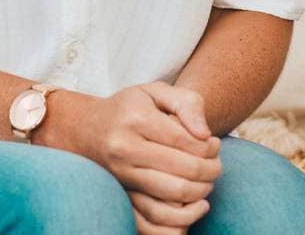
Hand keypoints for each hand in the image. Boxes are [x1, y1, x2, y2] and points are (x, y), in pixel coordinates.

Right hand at [126, 85, 216, 234]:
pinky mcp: (121, 192)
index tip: (216, 145)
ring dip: (200, 191)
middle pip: (182, 169)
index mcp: (135, 118)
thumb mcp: (156, 91)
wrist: (87, 129)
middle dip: (210, 170)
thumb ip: (186, 104)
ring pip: (172, 193)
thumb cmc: (130, 107)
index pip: (184, 139)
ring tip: (208, 181)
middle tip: (217, 166)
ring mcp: (120, 174)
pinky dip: (182, 212)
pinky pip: (156, 212)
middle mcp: (124, 148)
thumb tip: (205, 135)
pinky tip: (193, 201)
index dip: (208, 146)